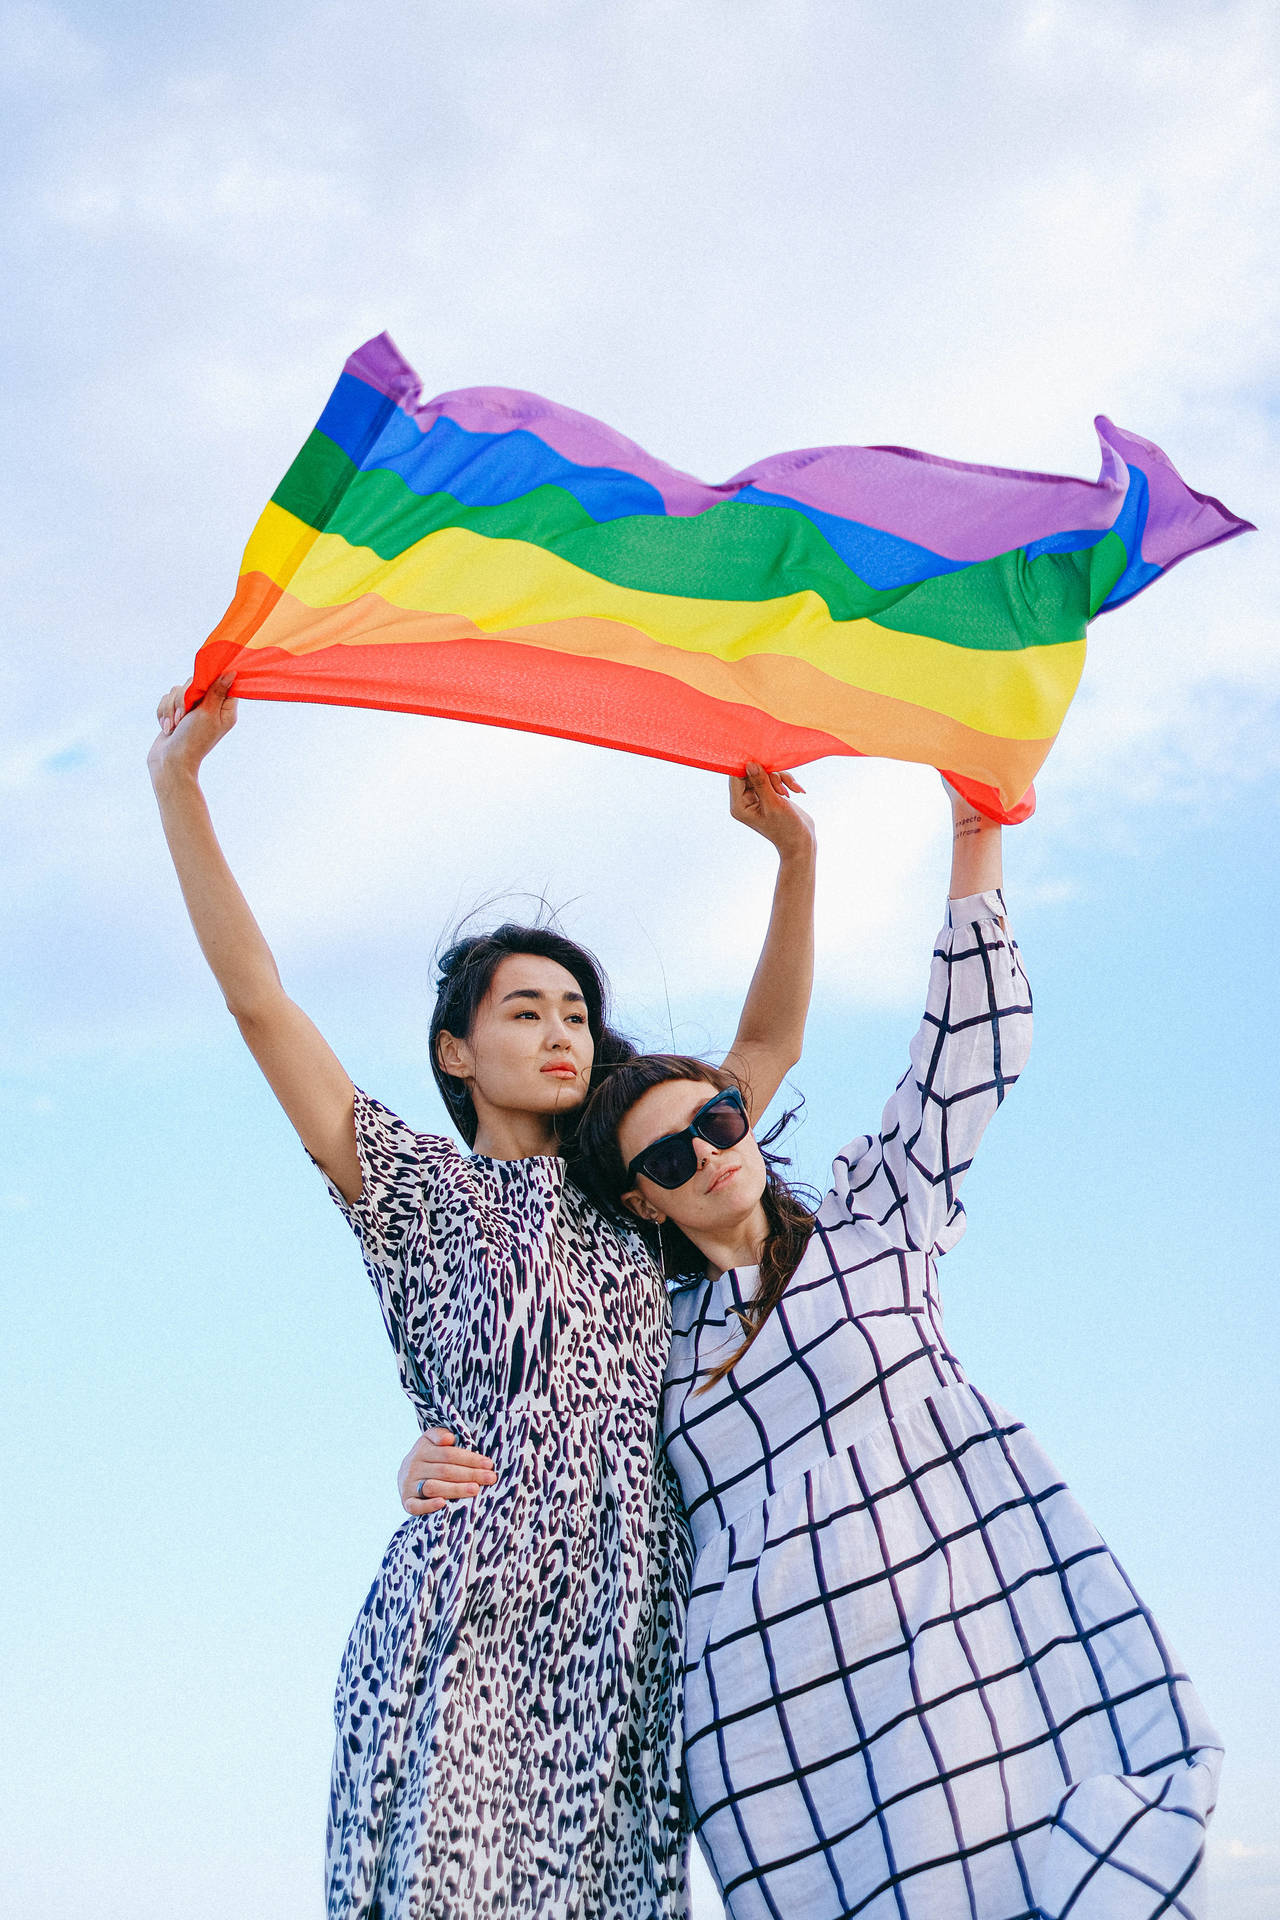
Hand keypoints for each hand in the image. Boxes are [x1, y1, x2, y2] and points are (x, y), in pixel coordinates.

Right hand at [147, 673, 236, 787]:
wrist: (170, 762)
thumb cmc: (193, 740)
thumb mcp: (208, 713)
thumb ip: (217, 691)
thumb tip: (232, 672)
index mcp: (224, 709)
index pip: (222, 682)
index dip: (211, 679)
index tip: (200, 684)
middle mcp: (209, 707)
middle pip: (195, 682)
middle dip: (183, 698)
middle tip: (183, 715)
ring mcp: (191, 710)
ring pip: (176, 690)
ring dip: (171, 708)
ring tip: (173, 726)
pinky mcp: (175, 713)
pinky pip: (165, 699)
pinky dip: (163, 713)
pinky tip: (167, 729)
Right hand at [399, 1428, 496, 1515]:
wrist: (404, 1476)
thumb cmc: (428, 1457)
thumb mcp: (430, 1440)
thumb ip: (439, 1435)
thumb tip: (449, 1438)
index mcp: (422, 1449)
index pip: (448, 1454)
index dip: (469, 1458)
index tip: (488, 1464)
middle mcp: (413, 1467)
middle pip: (445, 1470)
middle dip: (470, 1474)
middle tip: (490, 1478)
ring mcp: (408, 1485)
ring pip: (433, 1487)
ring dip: (455, 1489)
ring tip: (475, 1489)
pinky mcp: (406, 1502)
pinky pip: (415, 1506)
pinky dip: (429, 1505)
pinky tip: (443, 1503)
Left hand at [729, 764, 814, 859]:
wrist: (801, 841)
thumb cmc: (786, 827)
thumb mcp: (774, 804)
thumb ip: (761, 783)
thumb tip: (749, 764)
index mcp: (739, 805)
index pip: (736, 777)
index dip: (748, 765)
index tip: (763, 761)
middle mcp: (744, 800)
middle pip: (751, 772)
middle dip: (769, 775)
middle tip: (781, 788)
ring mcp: (756, 796)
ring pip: (765, 773)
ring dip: (780, 779)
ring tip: (788, 793)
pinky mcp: (768, 793)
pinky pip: (773, 777)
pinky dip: (785, 781)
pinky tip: (795, 791)